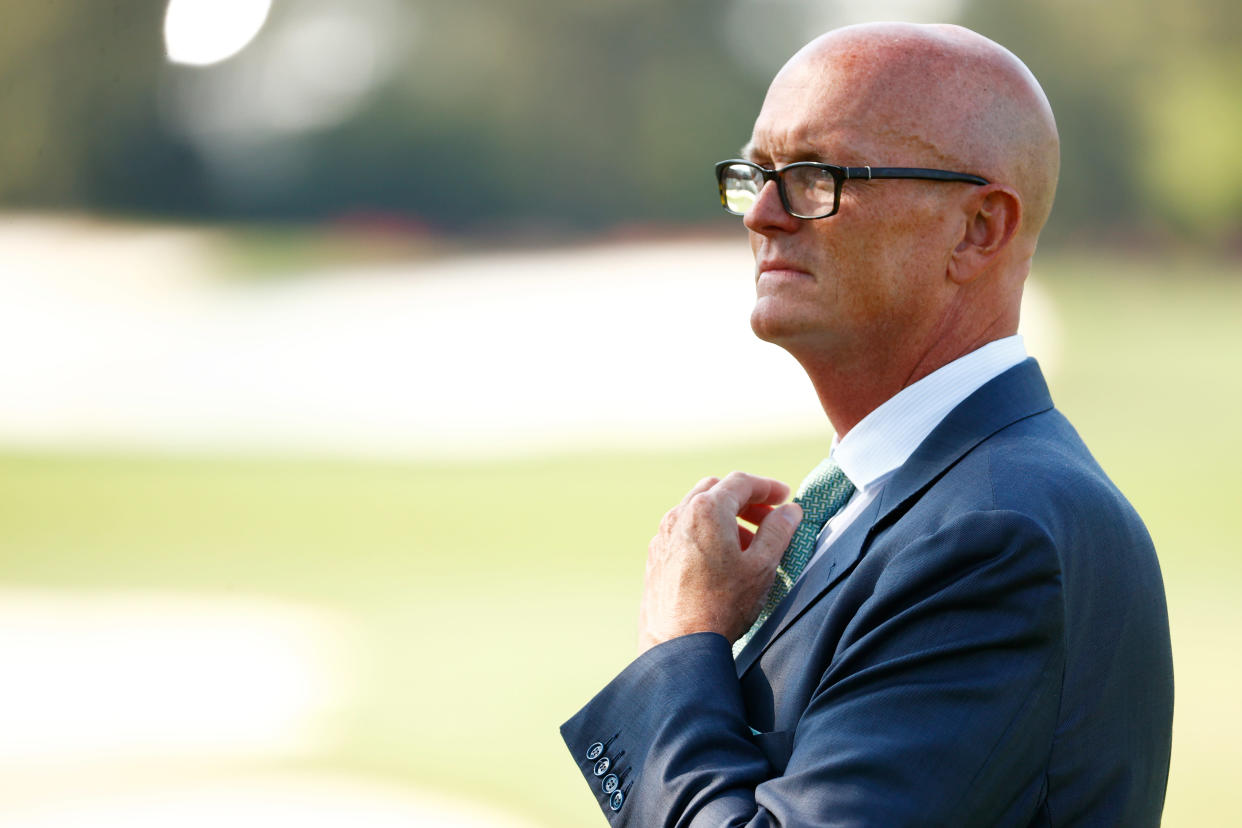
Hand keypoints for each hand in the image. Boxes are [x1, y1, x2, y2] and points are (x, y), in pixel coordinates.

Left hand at [638, 472, 802, 653]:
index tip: (784, 497)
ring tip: (748, 544)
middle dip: (745, 500)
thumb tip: (789, 511)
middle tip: (768, 518)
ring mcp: (663, 535)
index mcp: (707, 510)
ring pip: (697, 509)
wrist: (678, 643)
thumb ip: (778, 531)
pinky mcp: (656, 556)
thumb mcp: (762, 566)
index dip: (767, 486)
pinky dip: (705, 532)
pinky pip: (683, 531)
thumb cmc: (722, 605)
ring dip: (725, 517)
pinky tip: (720, 559)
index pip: (741, 482)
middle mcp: (679, 515)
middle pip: (716, 490)